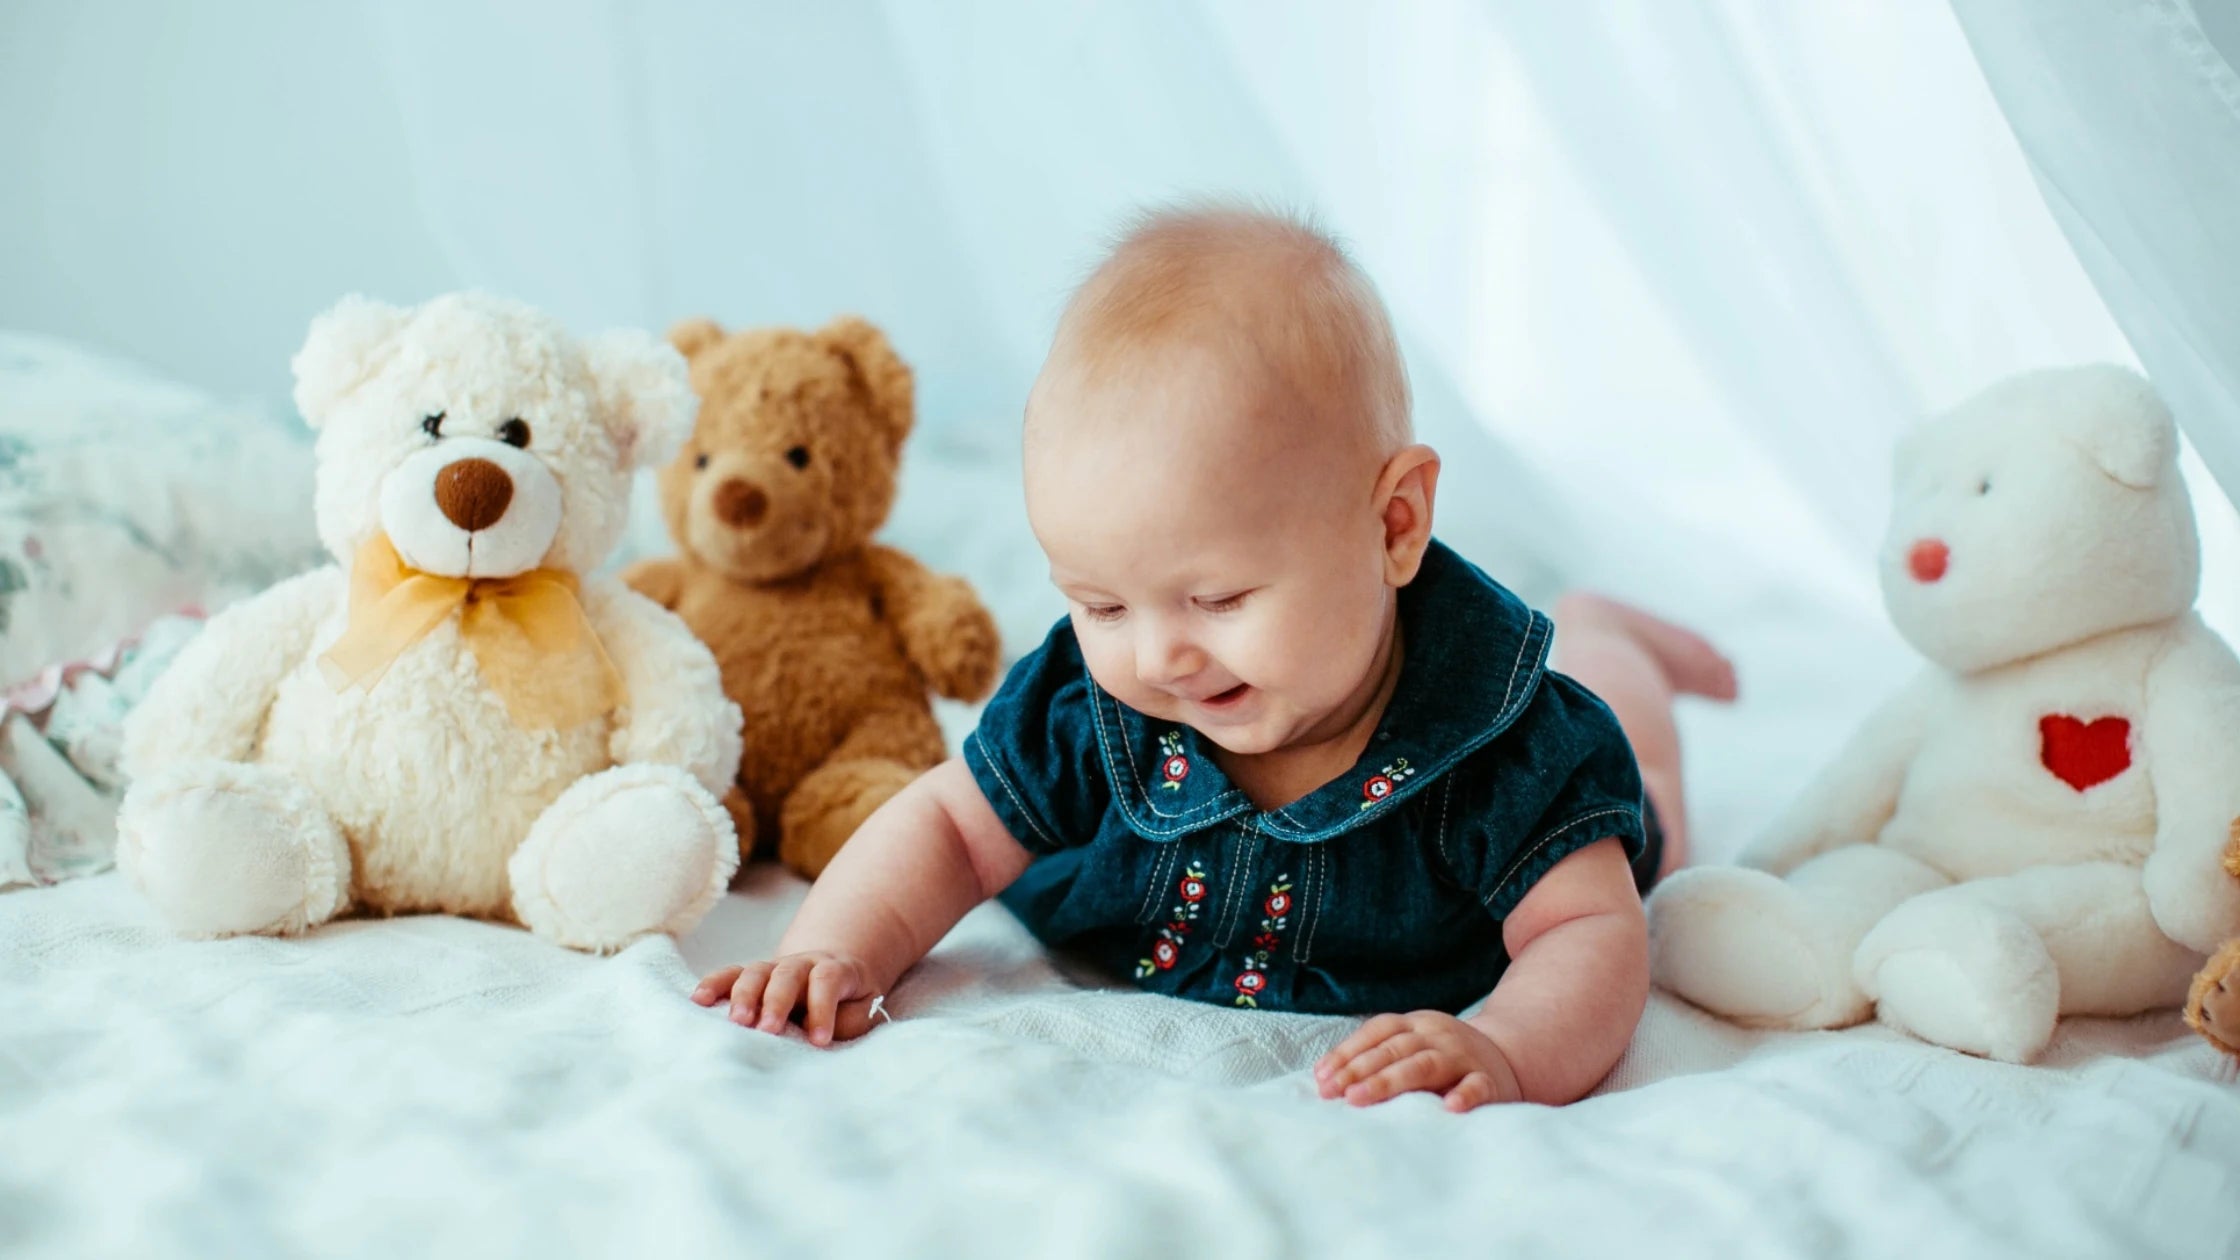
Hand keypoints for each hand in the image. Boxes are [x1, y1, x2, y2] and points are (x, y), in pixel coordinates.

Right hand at [691, 952, 884, 1045]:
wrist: (834, 976)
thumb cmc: (847, 1005)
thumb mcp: (859, 1013)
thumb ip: (844, 1022)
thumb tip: (814, 1038)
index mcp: (833, 969)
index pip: (827, 981)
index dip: (822, 1009)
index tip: (819, 1041)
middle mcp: (801, 963)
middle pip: (786, 974)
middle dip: (776, 1002)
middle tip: (768, 1029)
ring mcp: (774, 967)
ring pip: (755, 972)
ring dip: (744, 996)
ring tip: (737, 1021)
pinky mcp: (751, 976)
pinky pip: (730, 974)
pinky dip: (714, 984)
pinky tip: (699, 1000)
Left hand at [1313, 1011, 1522, 1110]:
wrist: (1506, 1058)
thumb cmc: (1443, 1060)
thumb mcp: (1413, 1047)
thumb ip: (1379, 1057)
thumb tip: (1325, 1079)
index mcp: (1415, 1024)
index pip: (1376, 1031)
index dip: (1347, 1052)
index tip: (1321, 1077)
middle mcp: (1437, 1035)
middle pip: (1394, 1049)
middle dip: (1360, 1070)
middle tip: (1334, 1093)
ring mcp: (1463, 1056)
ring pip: (1425, 1065)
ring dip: (1390, 1081)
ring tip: (1361, 1098)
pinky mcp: (1489, 1080)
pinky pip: (1476, 1086)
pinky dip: (1463, 1095)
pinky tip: (1448, 1108)